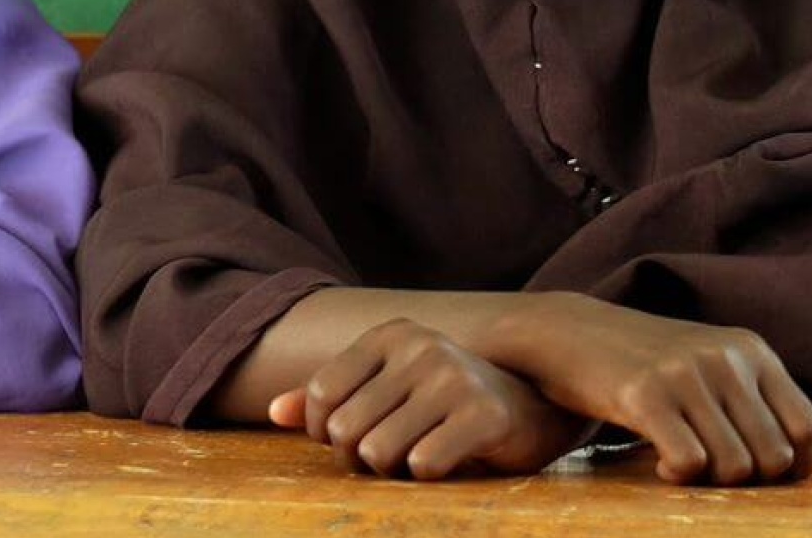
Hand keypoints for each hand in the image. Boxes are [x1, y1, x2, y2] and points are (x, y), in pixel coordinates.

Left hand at [269, 319, 588, 479]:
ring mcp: (454, 378)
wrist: (537, 408)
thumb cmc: (449, 403)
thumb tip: (274, 413)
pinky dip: (428, 475)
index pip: (321, 396)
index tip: (353, 440)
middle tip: (397, 452)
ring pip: (378, 453)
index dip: (326, 433)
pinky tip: (452, 459)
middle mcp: (421, 347)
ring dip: (394, 469)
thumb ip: (333, 397)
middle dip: (362, 457)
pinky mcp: (483, 415)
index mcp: (392, 334)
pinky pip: (421, 466)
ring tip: (423, 452)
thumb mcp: (391, 389)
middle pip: (345, 431)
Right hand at [488, 293, 811, 484]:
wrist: (570, 331)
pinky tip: (660, 465)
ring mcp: (686, 374)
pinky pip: (690, 463)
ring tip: (681, 465)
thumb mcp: (708, 361)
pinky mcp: (646, 394)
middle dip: (746, 482)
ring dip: (710, 483)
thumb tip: (792, 462)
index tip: (761, 479)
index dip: (793, 468)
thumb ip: (750, 397)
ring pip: (735, 467)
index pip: (806, 427)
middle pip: (773, 457)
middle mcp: (726, 358)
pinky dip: (678, 477)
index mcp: (750, 350)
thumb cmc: (644, 360)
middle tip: (710, 474)